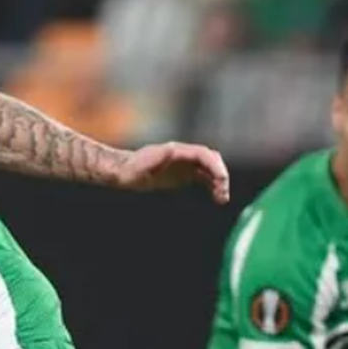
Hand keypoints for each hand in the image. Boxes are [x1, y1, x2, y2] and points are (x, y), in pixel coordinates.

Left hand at [116, 142, 231, 203]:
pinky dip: (213, 186)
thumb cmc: (131, 170)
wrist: (124, 172)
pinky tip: (217, 198)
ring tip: (222, 200)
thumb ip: (155, 158)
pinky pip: (204, 177)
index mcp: (177, 151)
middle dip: (220, 175)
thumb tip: (171, 149)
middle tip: (223, 195)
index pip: (203, 154)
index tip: (222, 180)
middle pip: (211, 160)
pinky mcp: (184, 174)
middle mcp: (184, 155)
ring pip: (210, 169)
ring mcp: (185, 164)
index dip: (215, 165)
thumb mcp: (140, 165)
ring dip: (219, 182)